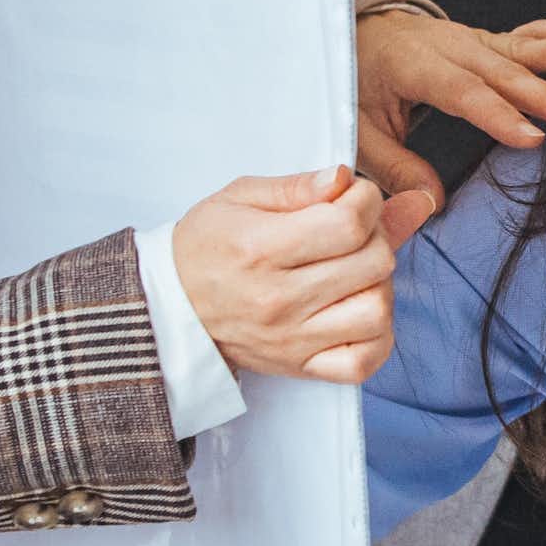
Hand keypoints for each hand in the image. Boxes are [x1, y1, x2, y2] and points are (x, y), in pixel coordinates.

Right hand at [171, 166, 430, 384]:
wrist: (167, 306)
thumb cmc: (205, 246)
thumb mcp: (241, 197)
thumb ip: (300, 185)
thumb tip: (347, 178)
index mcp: (263, 249)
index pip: (351, 222)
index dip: (366, 199)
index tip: (352, 196)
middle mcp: (279, 299)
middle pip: (374, 262)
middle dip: (376, 234)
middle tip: (353, 231)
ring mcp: (291, 338)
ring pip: (377, 311)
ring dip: (379, 284)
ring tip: (355, 271)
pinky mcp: (299, 366)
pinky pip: (363, 363)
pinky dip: (376, 337)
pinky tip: (357, 310)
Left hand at [354, 11, 545, 210]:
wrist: (360, 31)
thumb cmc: (360, 80)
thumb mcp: (361, 129)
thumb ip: (397, 167)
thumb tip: (432, 202)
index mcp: (415, 65)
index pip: (462, 92)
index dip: (498, 114)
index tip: (532, 138)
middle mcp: (450, 46)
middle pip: (502, 72)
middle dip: (545, 95)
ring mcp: (473, 39)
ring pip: (520, 48)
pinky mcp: (488, 40)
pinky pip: (527, 37)